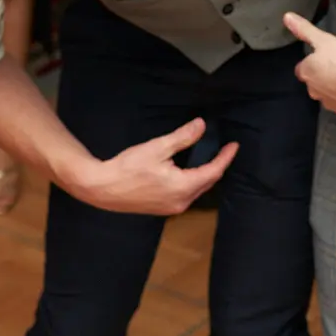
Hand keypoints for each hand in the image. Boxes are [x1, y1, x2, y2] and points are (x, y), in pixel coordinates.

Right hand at [70, 116, 236, 214]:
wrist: (102, 188)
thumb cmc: (127, 167)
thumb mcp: (157, 148)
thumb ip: (182, 137)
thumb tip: (201, 126)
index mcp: (183, 187)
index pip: (213, 172)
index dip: (225, 158)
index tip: (234, 146)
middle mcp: (181, 202)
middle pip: (207, 183)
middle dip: (217, 166)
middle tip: (224, 151)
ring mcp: (171, 208)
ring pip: (196, 190)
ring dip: (204, 176)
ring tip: (210, 160)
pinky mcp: (162, 209)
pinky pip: (185, 195)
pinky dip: (192, 183)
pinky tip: (189, 173)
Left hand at [282, 11, 335, 120]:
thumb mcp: (323, 40)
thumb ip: (304, 30)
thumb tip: (286, 17)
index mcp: (306, 73)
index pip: (301, 68)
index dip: (309, 63)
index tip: (319, 59)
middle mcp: (312, 90)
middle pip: (312, 83)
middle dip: (320, 77)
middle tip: (334, 67)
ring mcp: (327, 103)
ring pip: (325, 95)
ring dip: (332, 88)